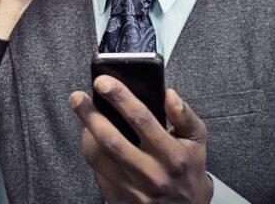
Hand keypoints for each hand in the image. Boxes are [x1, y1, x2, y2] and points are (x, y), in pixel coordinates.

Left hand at [70, 78, 212, 203]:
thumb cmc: (187, 170)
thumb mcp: (196, 142)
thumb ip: (185, 116)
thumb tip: (169, 94)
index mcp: (172, 156)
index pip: (142, 120)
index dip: (120, 98)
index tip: (103, 82)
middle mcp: (152, 175)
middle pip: (112, 141)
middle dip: (90, 115)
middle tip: (77, 97)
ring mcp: (134, 190)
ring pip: (99, 158)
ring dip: (86, 134)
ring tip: (83, 115)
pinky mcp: (119, 199)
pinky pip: (97, 172)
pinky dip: (92, 153)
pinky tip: (92, 139)